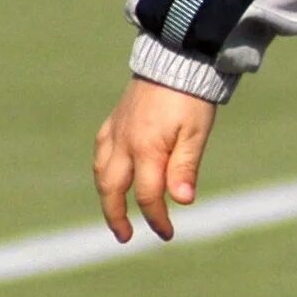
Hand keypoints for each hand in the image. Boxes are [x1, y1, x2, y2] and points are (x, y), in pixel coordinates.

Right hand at [93, 78, 218, 241]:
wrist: (176, 58)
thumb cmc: (191, 98)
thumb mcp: (195, 134)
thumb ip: (185, 168)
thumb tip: (182, 202)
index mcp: (146, 149)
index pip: (147, 195)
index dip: (156, 218)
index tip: (167, 234)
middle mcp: (124, 143)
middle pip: (111, 189)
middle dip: (116, 216)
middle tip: (125, 237)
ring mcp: (115, 131)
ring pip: (101, 172)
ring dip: (106, 196)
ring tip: (115, 214)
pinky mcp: (114, 120)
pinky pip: (100, 153)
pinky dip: (102, 171)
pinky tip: (109, 178)